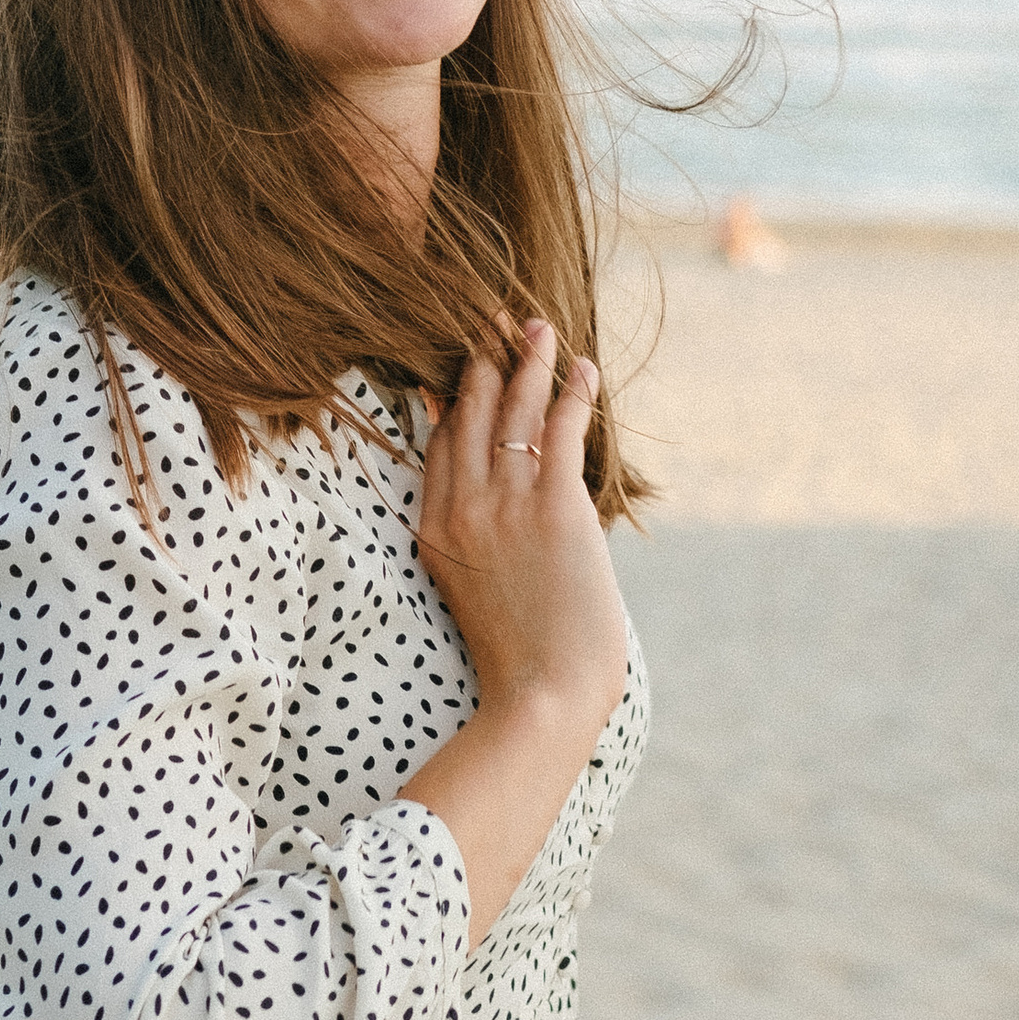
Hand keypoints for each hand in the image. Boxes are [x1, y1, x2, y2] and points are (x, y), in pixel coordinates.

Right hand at [415, 321, 626, 735]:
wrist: (540, 695)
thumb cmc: (518, 660)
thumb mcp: (471, 595)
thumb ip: (474, 548)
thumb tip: (500, 522)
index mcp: (434, 532)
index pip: (440, 445)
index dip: (453, 398)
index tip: (464, 364)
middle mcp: (463, 509)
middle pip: (468, 416)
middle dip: (484, 364)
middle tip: (494, 323)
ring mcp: (505, 507)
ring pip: (515, 413)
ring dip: (529, 363)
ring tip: (539, 328)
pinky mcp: (554, 509)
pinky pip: (563, 431)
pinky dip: (574, 393)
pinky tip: (583, 368)